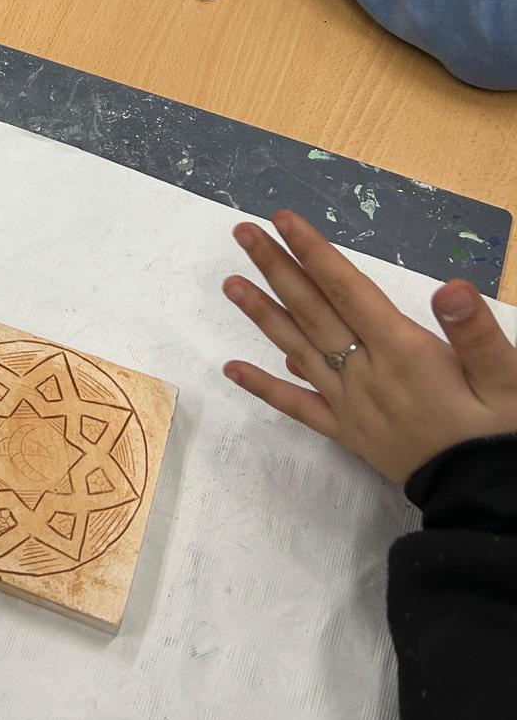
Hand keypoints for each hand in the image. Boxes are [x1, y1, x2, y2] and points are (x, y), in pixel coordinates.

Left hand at [222, 210, 516, 482]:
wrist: (485, 499)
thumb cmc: (500, 434)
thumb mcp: (507, 380)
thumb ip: (476, 334)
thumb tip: (450, 289)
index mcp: (402, 352)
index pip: (348, 289)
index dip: (315, 252)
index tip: (283, 220)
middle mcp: (365, 373)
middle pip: (313, 311)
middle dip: (278, 268)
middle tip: (243, 232)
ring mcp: (350, 404)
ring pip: (297, 349)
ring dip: (263, 314)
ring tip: (231, 283)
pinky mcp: (347, 432)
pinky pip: (297, 407)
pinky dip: (264, 387)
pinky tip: (232, 369)